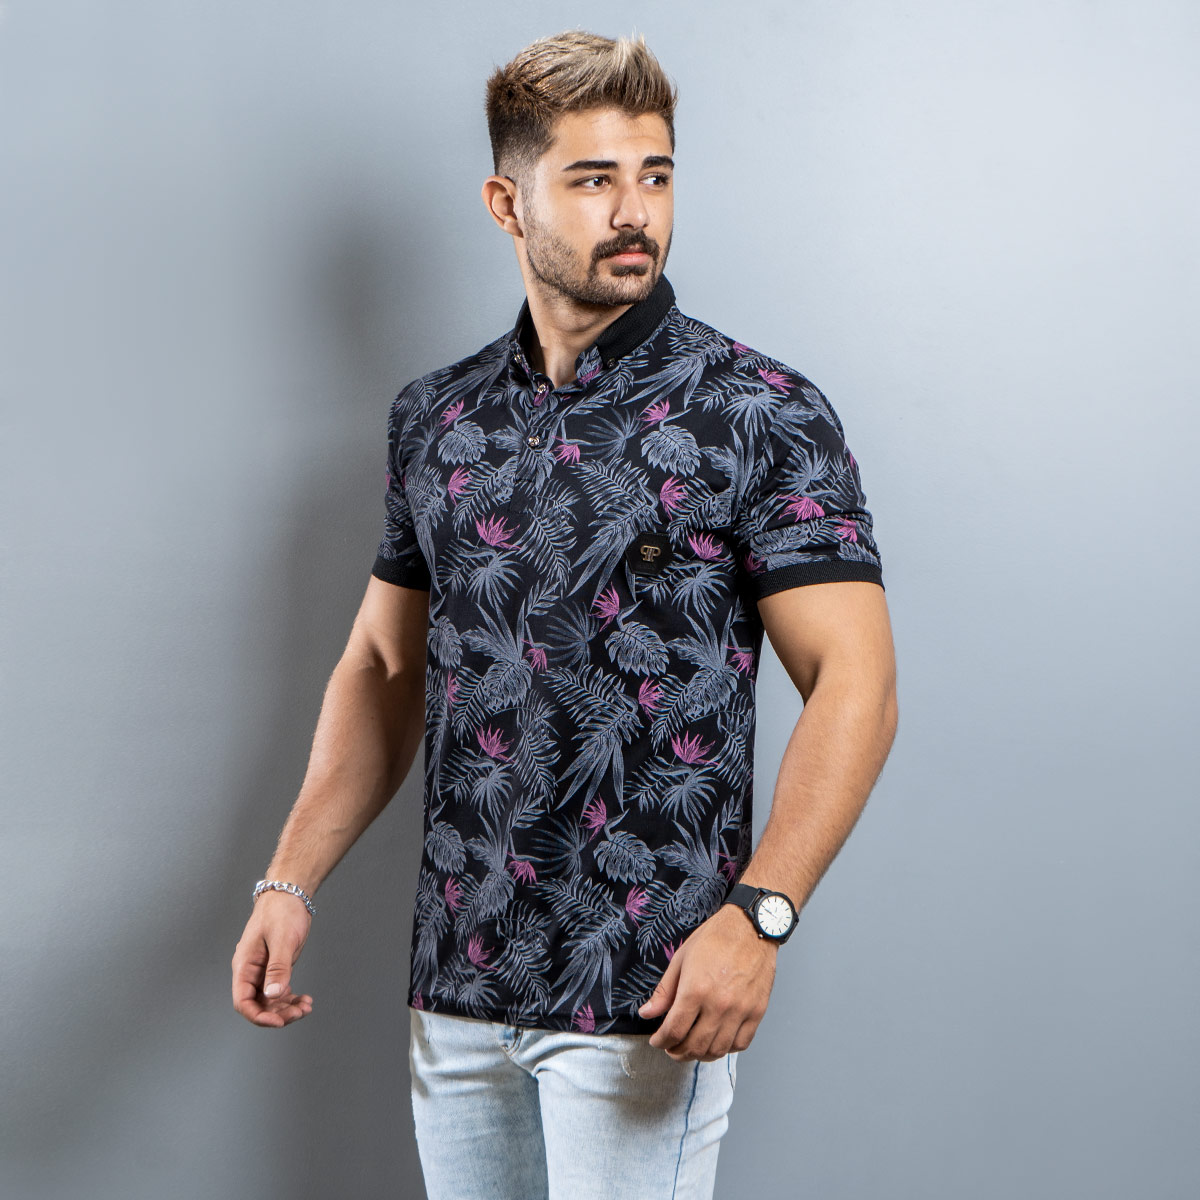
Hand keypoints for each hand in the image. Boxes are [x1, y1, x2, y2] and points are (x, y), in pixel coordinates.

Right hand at [231, 891, 314, 1027]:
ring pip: (269, 1000)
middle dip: (278, 1013)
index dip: (259, 1016)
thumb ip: (278, 968)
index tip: (279, 1021)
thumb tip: (273, 995)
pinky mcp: (274, 967)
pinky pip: (278, 990)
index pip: (243, 1001)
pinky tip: (305, 999)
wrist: (289, 893)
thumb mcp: (282, 939)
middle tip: (301, 1012)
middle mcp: (250, 971)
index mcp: (244, 965)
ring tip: (306, 1007)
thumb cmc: (282, 911)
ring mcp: (262, 970)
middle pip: (257, 1004)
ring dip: (286, 1008)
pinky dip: (290, 998)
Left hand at [638, 903, 776, 1061]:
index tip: (657, 1041)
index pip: (674, 1030)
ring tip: (691, 1048)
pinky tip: (716, 1041)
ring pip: (717, 1050)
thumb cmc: (715, 938)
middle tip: (671, 1048)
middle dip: (677, 1052)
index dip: (661, 1041)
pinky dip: (726, 1049)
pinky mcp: (757, 1012)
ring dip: (700, 1055)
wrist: (751, 926)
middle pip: (694, 1045)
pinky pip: (741, 1043)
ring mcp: (740, 1010)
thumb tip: (647, 1013)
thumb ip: (664, 991)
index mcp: (696, 990)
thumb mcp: (681, 958)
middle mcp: (719, 1004)